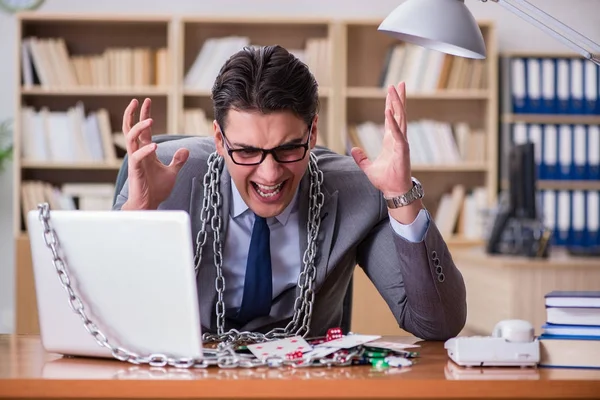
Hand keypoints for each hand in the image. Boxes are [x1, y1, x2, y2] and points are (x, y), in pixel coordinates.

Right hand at [121, 98, 188, 209]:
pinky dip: (145, 150)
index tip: (146, 101)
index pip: (143, 130)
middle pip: (131, 129)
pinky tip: (155, 146)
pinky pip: (136, 157)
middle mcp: (138, 153)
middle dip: (134, 114)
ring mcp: (135, 161)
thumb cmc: (157, 189)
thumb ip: (177, 160)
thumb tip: (186, 149)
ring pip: (130, 139)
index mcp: (145, 151)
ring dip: (139, 128)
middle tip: (138, 100)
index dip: (144, 115)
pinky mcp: (135, 171)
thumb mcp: (172, 172)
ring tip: (150, 120)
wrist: (149, 204)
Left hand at [351, 82, 422, 223]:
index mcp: (391, 141)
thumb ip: (361, 158)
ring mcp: (401, 144)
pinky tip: (389, 112)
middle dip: (399, 99)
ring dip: (398, 104)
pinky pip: (397, 134)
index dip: (391, 105)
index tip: (391, 93)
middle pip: (399, 115)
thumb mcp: (368, 167)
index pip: (391, 119)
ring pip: (400, 120)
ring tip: (396, 90)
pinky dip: (393, 123)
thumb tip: (353, 149)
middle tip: (399, 83)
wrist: (394, 191)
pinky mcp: (402, 151)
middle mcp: (398, 139)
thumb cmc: (386, 180)